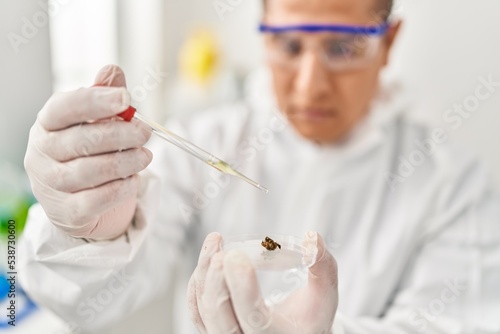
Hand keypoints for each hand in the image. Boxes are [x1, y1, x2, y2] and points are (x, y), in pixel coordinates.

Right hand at [24, 65, 152, 239]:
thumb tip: (112, 71)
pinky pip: (99, 199)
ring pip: (93, 171)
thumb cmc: (84, 152)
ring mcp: (52, 185)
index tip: (126, 99)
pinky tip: (134, 179)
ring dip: (126, 161)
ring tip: (146, 156)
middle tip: (145, 132)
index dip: (96, 101)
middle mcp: (42, 154)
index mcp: (47, 125)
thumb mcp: (92, 121)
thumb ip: (103, 96)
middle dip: (121, 134)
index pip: (64, 108)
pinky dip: (122, 188)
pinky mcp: (68, 212)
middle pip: (83, 140)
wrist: (74, 200)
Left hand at [188, 232, 337, 333]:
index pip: (254, 316)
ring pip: (204, 312)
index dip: (242, 287)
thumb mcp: (324, 295)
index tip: (235, 255)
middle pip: (221, 317)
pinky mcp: (214, 333)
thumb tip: (313, 238)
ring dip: (204, 274)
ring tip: (214, 242)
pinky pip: (197, 312)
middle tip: (222, 249)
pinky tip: (206, 260)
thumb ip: (322, 265)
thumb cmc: (310, 318)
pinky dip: (197, 285)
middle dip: (216, 279)